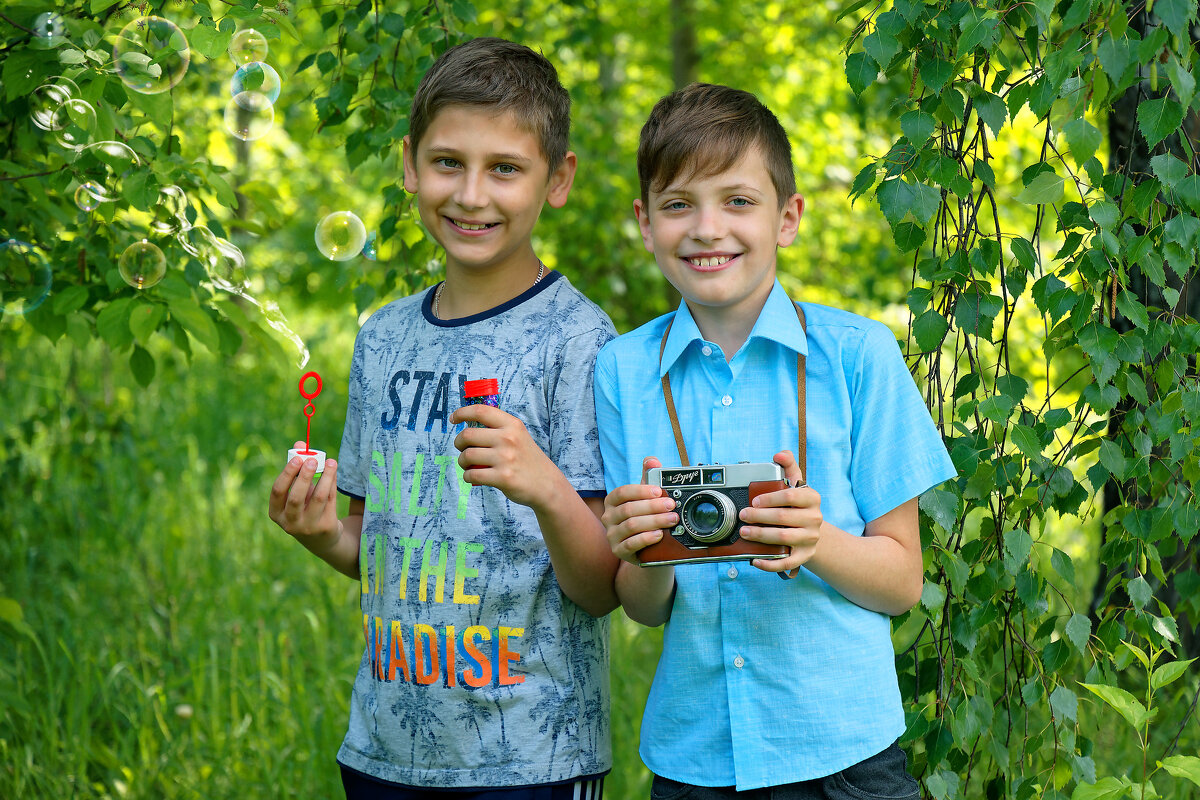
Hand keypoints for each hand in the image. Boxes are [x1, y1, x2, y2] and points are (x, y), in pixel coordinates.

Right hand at [268, 440, 340, 551]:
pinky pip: (330, 501)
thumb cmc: (305, 507)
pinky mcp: (325, 527)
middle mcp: (289, 523)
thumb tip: (300, 444)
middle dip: (304, 476)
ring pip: (318, 498)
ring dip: (325, 477)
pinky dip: (332, 484)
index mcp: (276, 513)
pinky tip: (334, 471)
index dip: (287, 474)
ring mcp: (308, 527)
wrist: (322, 539)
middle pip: (295, 497)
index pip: (277, 492)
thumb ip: (297, 468)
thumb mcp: (297, 491)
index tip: (297, 458)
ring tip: (331, 462)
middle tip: (313, 459)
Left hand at [450, 404, 557, 507]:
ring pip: (467, 456)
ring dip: (462, 462)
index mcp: (512, 424)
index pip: (480, 411)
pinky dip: (467, 476)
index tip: (454, 418)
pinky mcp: (503, 477)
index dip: (462, 413)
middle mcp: (508, 438)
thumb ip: (498, 429)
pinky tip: (472, 476)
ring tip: (468, 465)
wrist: (547, 484)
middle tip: (462, 449)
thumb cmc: (527, 459)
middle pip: (468, 435)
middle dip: (459, 443)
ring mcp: (505, 458)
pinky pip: (472, 475)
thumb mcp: (519, 436)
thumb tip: (468, 425)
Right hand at [601, 457, 678, 564]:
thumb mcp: (645, 497)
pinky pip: (630, 544)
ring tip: (671, 519)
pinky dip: (646, 538)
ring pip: (630, 526)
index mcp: (612, 501)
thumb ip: (648, 477)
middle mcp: (608, 517)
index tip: (659, 491)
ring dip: (654, 521)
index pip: (622, 492)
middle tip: (672, 506)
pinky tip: (659, 535)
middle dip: (652, 507)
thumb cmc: (643, 516)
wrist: (643, 546)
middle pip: (628, 510)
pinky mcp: (618, 550)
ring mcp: (612, 535)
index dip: (640, 491)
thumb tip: (652, 460)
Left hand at [737, 450, 822, 576]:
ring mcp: (810, 539)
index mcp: (812, 499)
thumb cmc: (797, 505)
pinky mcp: (805, 556)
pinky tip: (755, 559)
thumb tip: (779, 454)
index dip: (770, 498)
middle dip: (759, 517)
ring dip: (761, 536)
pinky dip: (770, 563)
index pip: (791, 496)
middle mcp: (814, 519)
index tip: (754, 501)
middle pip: (784, 519)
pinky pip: (787, 562)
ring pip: (784, 539)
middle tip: (743, 516)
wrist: (812, 530)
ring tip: (745, 532)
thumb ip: (788, 466)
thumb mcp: (796, 483)